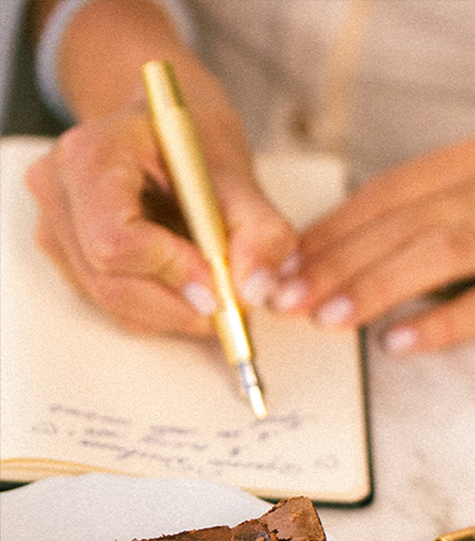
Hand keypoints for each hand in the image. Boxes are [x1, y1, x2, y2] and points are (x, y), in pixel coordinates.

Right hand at [26, 76, 295, 335]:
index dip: (173, 271)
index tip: (220, 281)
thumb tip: (253, 292)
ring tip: (214, 286)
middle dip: (180, 305)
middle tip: (231, 303)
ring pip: (115, 306)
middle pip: (112, 285)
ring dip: (176, 312)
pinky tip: (186, 281)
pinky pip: (116, 309)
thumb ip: (260, 234)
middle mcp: (59, 192)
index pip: (116, 241)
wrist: (168, 136)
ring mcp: (55, 228)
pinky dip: (162, 311)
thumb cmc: (196, 149)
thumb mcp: (242, 181)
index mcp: (92, 155)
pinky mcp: (68, 260)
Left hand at [271, 136, 474, 351]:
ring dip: (376, 286)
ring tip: (332, 320)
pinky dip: (440, 323)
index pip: (382, 194)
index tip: (282, 270)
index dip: (327, 233)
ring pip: (439, 253)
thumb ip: (413, 231)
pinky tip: (400, 342)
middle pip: (402, 222)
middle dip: (337, 263)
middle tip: (290, 301)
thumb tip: (324, 269)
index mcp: (469, 162)